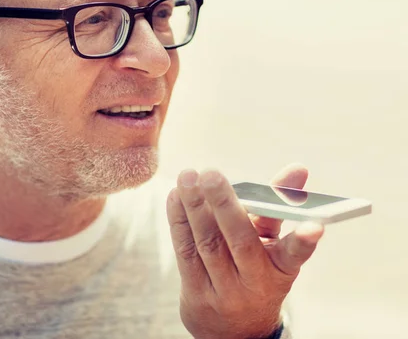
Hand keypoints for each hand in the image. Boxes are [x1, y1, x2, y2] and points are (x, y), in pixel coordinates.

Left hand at [166, 164, 323, 338]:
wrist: (234, 332)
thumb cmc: (256, 271)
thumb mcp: (273, 244)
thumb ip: (279, 205)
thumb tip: (298, 169)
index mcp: (280, 269)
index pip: (294, 254)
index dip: (305, 240)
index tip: (315, 225)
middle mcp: (254, 281)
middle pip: (240, 241)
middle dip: (225, 204)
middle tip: (211, 174)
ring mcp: (223, 289)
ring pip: (208, 243)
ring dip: (194, 207)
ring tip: (187, 177)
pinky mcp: (196, 291)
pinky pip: (185, 251)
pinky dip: (179, 220)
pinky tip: (176, 196)